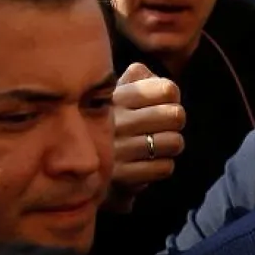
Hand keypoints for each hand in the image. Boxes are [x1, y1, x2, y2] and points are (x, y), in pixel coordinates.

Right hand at [107, 63, 184, 210]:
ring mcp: (119, 149)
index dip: (173, 98)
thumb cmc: (107, 126)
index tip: (163, 104)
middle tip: (164, 127)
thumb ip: (137, 79)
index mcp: (117, 96)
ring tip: (157, 146)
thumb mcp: (115, 96)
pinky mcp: (122, 176)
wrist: (78, 168)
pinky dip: (162, 166)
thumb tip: (154, 77)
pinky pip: (164, 167)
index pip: (167, 90)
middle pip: (176, 115)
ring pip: (174, 142)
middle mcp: (117, 121)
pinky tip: (149, 163)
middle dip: (176, 122)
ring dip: (171, 146)